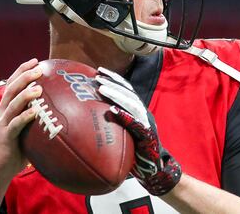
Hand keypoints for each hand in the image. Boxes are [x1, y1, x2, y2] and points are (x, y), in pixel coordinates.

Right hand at [0, 58, 42, 181]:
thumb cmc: (14, 153)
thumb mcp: (24, 133)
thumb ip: (34, 121)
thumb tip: (57, 113)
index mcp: (4, 110)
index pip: (11, 85)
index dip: (21, 71)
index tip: (35, 61)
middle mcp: (0, 114)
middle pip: (11, 89)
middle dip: (24, 76)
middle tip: (38, 68)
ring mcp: (1, 125)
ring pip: (12, 104)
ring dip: (25, 94)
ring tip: (38, 87)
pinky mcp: (4, 137)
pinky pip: (15, 124)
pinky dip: (25, 116)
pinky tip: (36, 111)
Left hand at [96, 67, 181, 195]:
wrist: (154, 169)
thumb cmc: (134, 152)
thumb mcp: (121, 134)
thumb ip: (111, 124)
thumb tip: (85, 118)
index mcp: (138, 110)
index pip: (126, 89)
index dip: (114, 78)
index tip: (99, 70)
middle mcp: (143, 113)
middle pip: (128, 93)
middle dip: (113, 82)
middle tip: (97, 77)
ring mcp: (147, 123)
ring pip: (132, 104)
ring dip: (116, 94)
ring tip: (102, 88)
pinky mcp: (148, 135)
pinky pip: (136, 123)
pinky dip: (124, 115)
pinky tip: (112, 110)